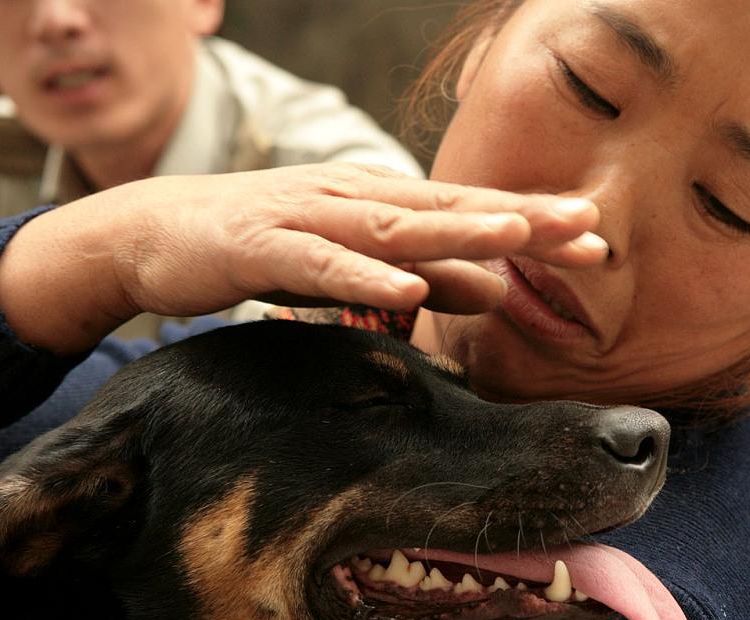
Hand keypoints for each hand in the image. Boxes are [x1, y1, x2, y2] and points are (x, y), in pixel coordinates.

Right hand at [0, 164, 604, 353]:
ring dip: (456, 232)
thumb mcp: (357, 266)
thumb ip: (424, 277)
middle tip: (587, 228)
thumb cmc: (263, 246)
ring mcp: (307, 217)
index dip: (530, 222)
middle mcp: (351, 197)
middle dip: (518, 218)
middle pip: (446, 208)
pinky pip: (321, 265)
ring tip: (518, 238)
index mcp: (378, 202)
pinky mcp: (263, 246)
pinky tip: (408, 290)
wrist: (154, 230)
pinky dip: (365, 277)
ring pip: (392, 226)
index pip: (466, 210)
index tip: (594, 236)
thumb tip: (497, 291)